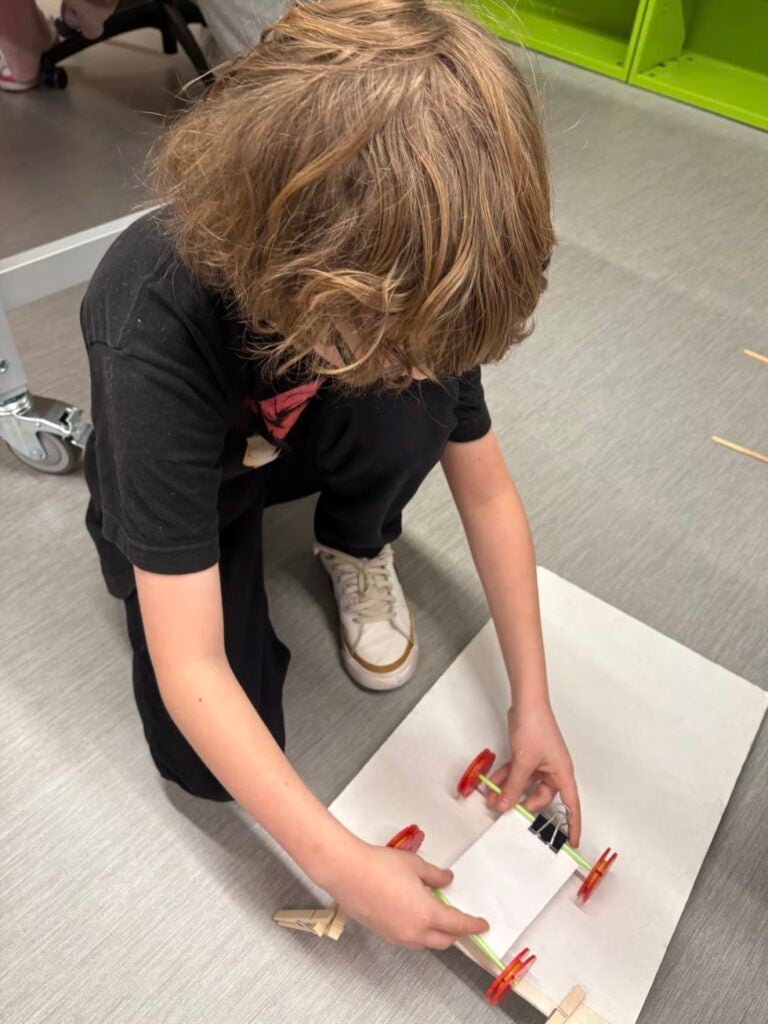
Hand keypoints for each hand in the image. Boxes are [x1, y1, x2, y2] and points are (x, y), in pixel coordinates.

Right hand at [324, 839, 488, 949]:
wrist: (348, 873)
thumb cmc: (382, 865)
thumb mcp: (414, 865)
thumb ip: (434, 875)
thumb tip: (447, 880)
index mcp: (427, 914)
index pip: (457, 924)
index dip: (473, 925)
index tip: (483, 925)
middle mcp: (414, 932)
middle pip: (444, 940)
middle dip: (457, 933)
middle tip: (463, 922)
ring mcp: (397, 936)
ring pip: (426, 943)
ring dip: (437, 934)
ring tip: (439, 918)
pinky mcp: (383, 933)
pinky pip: (410, 939)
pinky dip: (420, 932)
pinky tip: (415, 916)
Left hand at [487, 704, 581, 845]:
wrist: (526, 703)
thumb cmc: (535, 728)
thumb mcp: (524, 762)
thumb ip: (514, 787)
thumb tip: (506, 806)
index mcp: (562, 773)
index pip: (572, 805)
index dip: (573, 824)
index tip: (573, 843)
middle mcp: (553, 769)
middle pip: (542, 796)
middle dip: (524, 805)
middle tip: (509, 813)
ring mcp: (539, 762)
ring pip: (526, 784)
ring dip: (510, 792)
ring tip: (493, 800)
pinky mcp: (527, 755)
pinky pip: (517, 773)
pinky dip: (506, 778)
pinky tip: (491, 784)